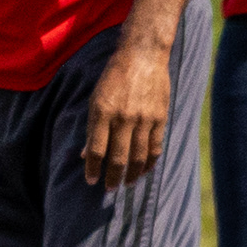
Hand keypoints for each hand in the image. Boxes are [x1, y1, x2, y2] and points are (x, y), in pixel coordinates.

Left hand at [81, 35, 172, 188]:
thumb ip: (92, 128)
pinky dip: (151, 161)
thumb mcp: (95, 100)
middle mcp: (124, 118)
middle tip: (110, 189)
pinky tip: (145, 170)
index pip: (97, 149)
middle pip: (118, 156)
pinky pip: (156, 146)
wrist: (143, 57)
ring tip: (127, 183)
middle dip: (113, 176)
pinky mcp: (160, 117)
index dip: (93, 168)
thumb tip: (86, 154)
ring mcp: (144, 119)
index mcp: (103, 113)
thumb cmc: (113, 78)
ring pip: (139, 155)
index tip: (91, 181)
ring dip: (133, 173)